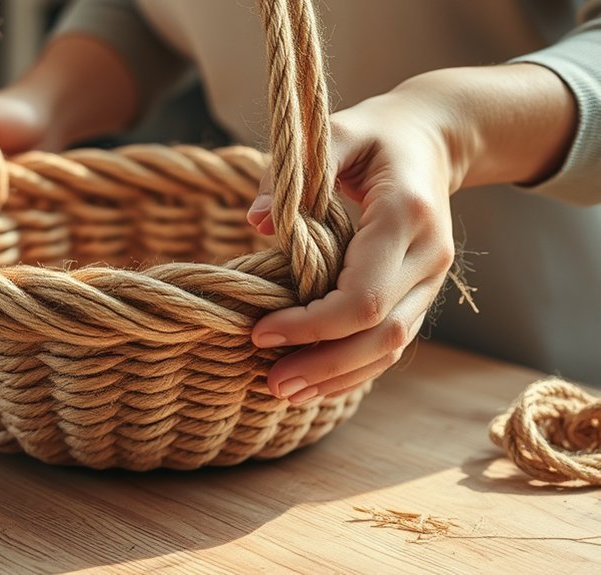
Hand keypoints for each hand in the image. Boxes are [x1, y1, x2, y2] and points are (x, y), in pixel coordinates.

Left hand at [246, 91, 458, 404]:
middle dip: (324, 364)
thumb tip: (256, 221)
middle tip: (271, 384)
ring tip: (285, 393)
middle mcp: (429, 256)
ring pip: (391, 347)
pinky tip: (314, 383)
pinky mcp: (422, 293)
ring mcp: (431, 279)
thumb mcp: (335, 132)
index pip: (362, 295)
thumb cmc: (373, 135)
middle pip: (381, 333)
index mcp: (406, 217)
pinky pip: (392, 343)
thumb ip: (293, 171)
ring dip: (338, 377)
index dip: (311, 324)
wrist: (431, 140)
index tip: (260, 333)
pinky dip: (354, 368)